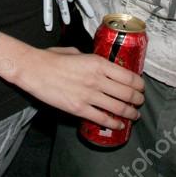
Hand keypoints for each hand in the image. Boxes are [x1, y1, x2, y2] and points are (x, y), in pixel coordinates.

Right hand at [0, 35, 144, 128]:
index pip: (128, 76)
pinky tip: (119, 124)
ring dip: (130, 113)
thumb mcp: (77, 52)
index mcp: (98, 63)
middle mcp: (97, 79)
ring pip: (118, 108)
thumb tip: (101, 67)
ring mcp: (89, 95)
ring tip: (135, 115)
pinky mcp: (79, 109)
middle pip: (127, 93)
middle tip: (140, 102)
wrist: (34, 70)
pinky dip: (114, 123)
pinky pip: (102, 119)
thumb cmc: (53, 58)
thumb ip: (92, 61)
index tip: (141, 87)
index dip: (139, 84)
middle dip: (138, 100)